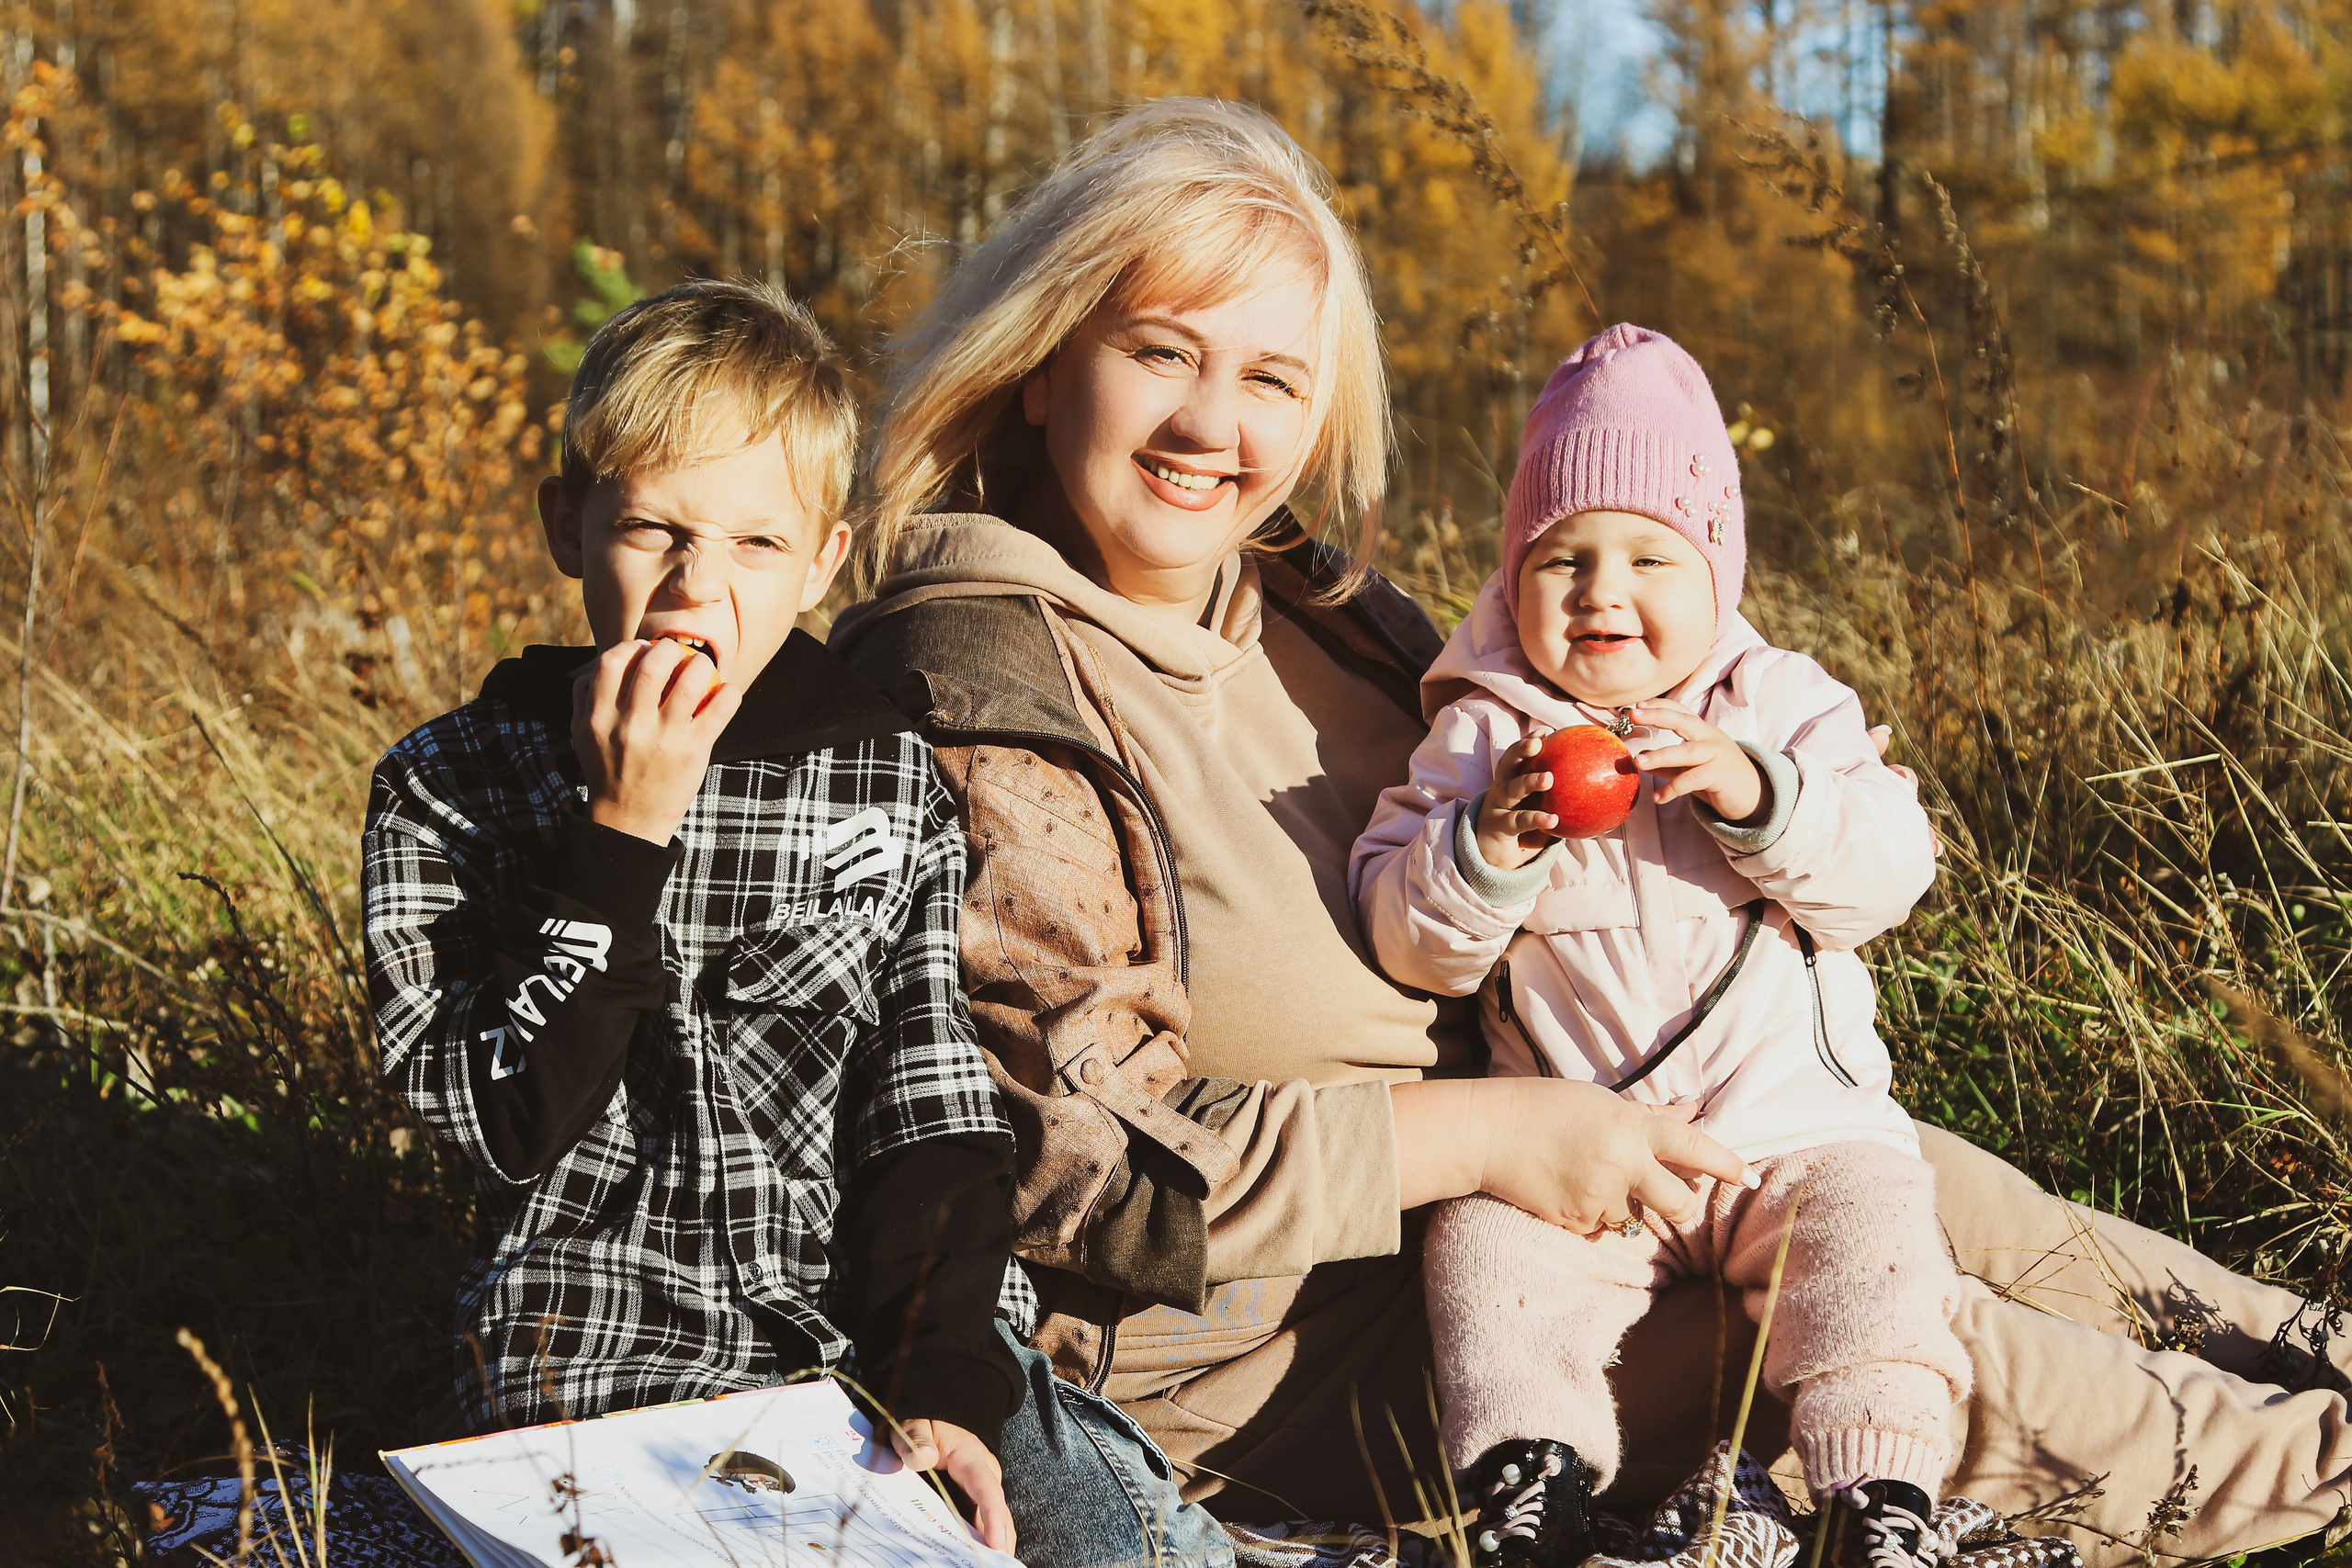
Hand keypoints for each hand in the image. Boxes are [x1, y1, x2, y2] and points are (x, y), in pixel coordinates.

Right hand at [571, 639, 743, 844]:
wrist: (628, 821)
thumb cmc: (607, 769)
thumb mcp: (581, 734)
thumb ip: (583, 695)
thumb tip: (605, 658)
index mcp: (599, 718)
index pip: (612, 662)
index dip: (632, 646)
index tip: (644, 649)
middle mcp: (630, 727)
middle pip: (653, 665)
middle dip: (669, 649)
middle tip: (678, 653)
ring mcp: (664, 739)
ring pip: (690, 682)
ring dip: (701, 665)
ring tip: (702, 667)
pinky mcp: (694, 752)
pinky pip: (719, 710)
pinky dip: (728, 693)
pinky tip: (725, 691)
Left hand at [892, 1417, 1014, 1554]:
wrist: (939, 1414)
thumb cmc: (927, 1422)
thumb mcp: (915, 1424)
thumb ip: (915, 1439)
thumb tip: (922, 1458)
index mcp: (972, 1457)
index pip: (987, 1488)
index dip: (993, 1516)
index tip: (996, 1543)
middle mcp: (985, 1475)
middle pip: (997, 1513)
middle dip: (998, 1543)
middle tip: (990, 1565)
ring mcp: (982, 1488)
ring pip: (993, 1521)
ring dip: (990, 1546)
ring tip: (982, 1565)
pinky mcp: (974, 1498)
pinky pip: (982, 1521)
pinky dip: (981, 1541)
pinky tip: (968, 1558)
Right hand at [1475, 732, 1560, 869]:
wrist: (1495, 852)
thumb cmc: (1523, 821)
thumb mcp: (1538, 805)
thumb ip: (1558, 793)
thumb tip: (1598, 783)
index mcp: (1510, 779)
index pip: (1516, 756)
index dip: (1527, 742)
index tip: (1544, 732)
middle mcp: (1501, 788)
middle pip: (1508, 764)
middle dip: (1521, 750)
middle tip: (1538, 744)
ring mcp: (1498, 807)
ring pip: (1511, 790)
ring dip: (1529, 782)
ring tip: (1548, 779)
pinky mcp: (1499, 827)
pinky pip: (1518, 821)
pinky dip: (1535, 818)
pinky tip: (1553, 819)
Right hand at [1478, 1077, 1750, 1234]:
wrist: (1489, 1131)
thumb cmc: (1544, 1106)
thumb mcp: (1601, 1101)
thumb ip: (1648, 1115)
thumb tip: (1690, 1109)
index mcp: (1631, 1126)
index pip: (1692, 1145)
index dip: (1726, 1163)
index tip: (1751, 1177)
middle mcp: (1623, 1163)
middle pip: (1678, 1203)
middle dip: (1680, 1205)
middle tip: (1666, 1197)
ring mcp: (1600, 1195)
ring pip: (1632, 1217)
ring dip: (1619, 1204)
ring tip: (1584, 1176)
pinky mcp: (1576, 1220)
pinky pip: (1599, 1228)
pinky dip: (1589, 1215)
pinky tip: (1565, 1189)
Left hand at [1631, 699, 1763, 821]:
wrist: (1753, 795)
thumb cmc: (1717, 777)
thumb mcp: (1690, 767)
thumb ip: (1667, 763)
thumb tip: (1637, 759)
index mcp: (1703, 731)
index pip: (1680, 711)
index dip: (1659, 706)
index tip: (1636, 706)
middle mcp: (1710, 738)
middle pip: (1683, 721)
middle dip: (1657, 716)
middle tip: (1633, 715)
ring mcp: (1717, 755)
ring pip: (1686, 752)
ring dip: (1660, 756)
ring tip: (1638, 762)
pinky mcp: (1720, 775)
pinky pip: (1691, 780)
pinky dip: (1672, 789)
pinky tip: (1658, 797)